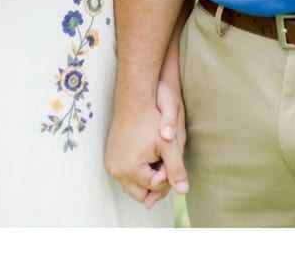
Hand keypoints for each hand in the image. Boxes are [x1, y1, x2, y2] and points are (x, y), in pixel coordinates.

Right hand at [105, 92, 187, 208]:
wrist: (133, 101)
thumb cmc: (152, 121)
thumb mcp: (169, 146)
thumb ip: (176, 169)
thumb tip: (184, 191)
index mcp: (131, 170)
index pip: (155, 188)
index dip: (168, 177)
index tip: (172, 160)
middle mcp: (116, 171)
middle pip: (141, 193)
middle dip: (156, 184)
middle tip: (167, 165)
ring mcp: (111, 165)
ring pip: (132, 185)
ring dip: (146, 179)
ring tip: (159, 160)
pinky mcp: (110, 158)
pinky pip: (125, 175)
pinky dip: (137, 172)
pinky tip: (149, 157)